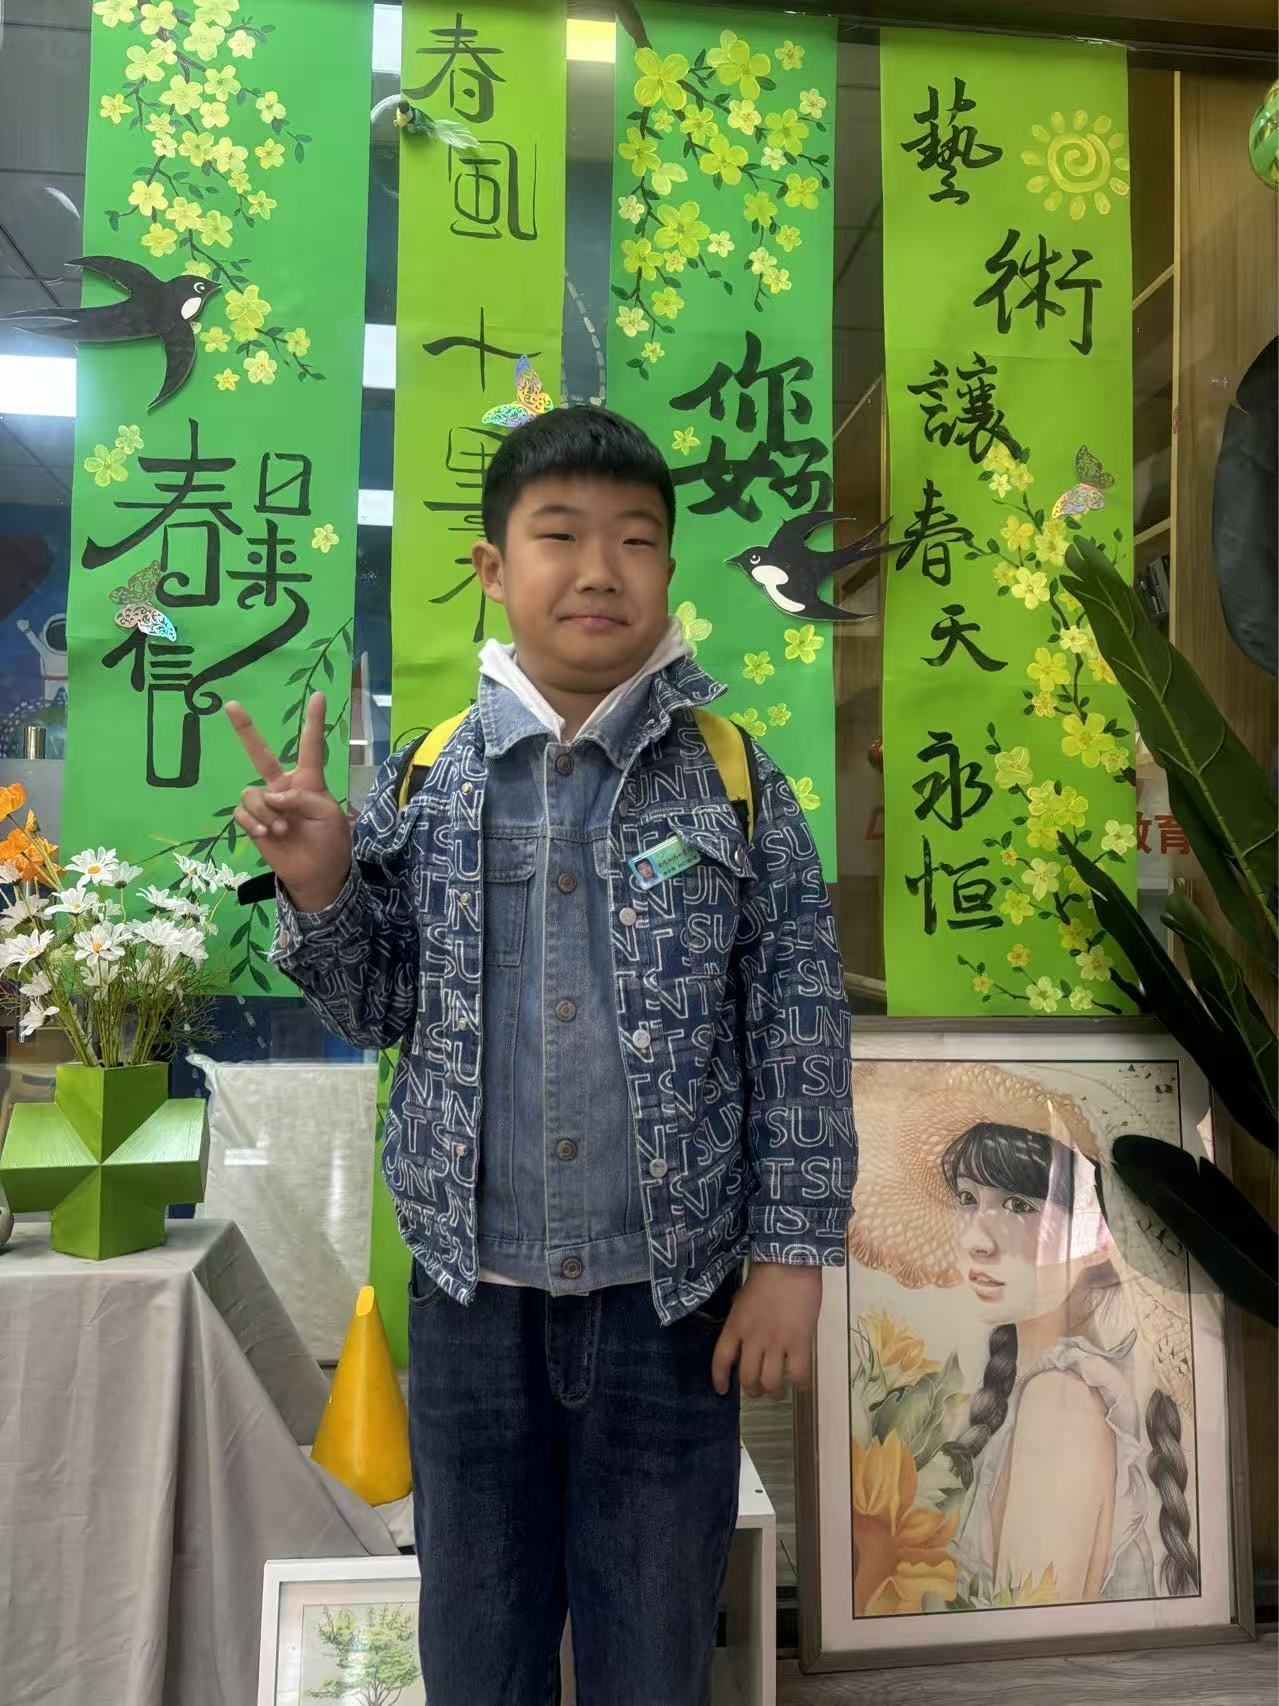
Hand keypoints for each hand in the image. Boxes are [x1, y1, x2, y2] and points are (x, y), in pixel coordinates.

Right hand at [225, 693, 351, 911]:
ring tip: (280, 829)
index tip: (318, 695)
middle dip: (246, 729)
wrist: (317, 874)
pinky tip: (266, 834)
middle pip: (261, 753)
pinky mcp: (253, 821)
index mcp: (309, 781)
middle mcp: (283, 786)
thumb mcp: (329, 816)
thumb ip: (304, 799)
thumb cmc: (329, 842)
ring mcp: (266, 804)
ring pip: (251, 791)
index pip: (311, 746)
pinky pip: (242, 812)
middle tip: (231, 704)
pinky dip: (253, 822)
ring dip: (264, 811)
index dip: (313, 721)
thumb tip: (273, 795)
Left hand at [712, 1263, 821, 1399]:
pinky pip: (799, 1374)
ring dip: (774, 1393)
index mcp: (735, 1327)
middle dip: (753, 1391)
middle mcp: (753, 1340)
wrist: (790, 1263)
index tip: (722, 1391)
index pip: (721, 1361)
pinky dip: (800, 1384)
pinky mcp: (800, 1343)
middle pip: (748, 1379)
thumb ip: (741, 1320)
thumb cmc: (766, 1276)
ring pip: (771, 1383)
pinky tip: (801, 1384)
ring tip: (779, 1392)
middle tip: (760, 1392)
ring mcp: (777, 1343)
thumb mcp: (742, 1298)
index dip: (720, 1379)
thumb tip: (743, 1332)